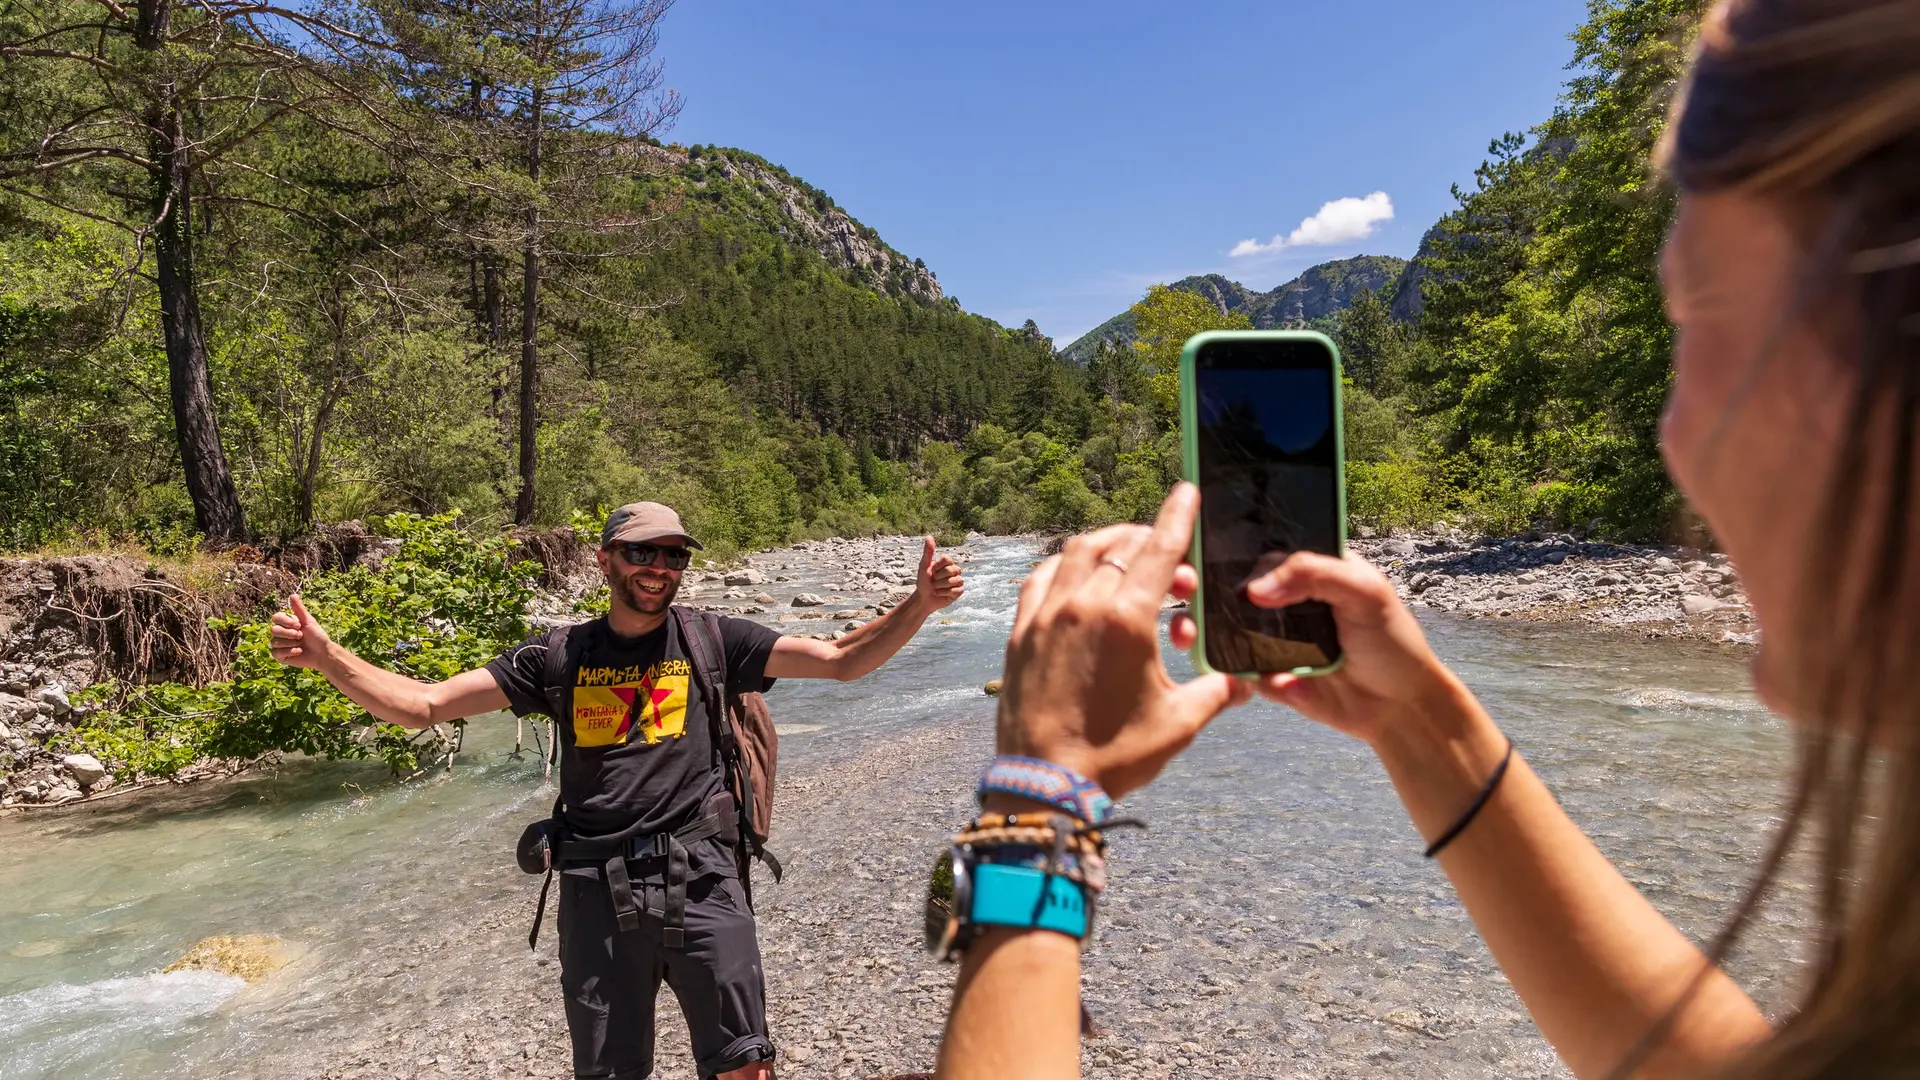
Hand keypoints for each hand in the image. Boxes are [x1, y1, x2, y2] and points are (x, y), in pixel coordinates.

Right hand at [269, 593, 333, 670]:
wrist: (322, 653)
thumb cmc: (317, 636)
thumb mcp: (309, 621)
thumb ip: (299, 609)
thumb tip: (292, 595)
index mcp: (287, 623)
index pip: (276, 617)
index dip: (286, 622)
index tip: (299, 625)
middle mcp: (281, 633)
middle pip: (274, 630)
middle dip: (290, 634)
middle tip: (301, 636)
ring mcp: (279, 644)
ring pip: (275, 642)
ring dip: (291, 643)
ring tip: (300, 644)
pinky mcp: (280, 655)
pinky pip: (276, 652)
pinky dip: (290, 652)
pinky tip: (298, 652)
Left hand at [914, 536, 965, 609]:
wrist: (924, 598)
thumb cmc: (923, 581)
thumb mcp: (923, 566)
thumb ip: (928, 552)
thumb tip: (929, 536)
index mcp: (947, 563)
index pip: (947, 559)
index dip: (937, 567)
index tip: (932, 571)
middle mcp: (955, 570)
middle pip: (951, 570)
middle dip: (938, 578)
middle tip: (933, 582)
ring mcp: (958, 580)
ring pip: (954, 581)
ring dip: (941, 587)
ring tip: (937, 589)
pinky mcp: (960, 591)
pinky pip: (956, 591)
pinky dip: (945, 594)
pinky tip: (942, 594)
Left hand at [996, 483, 1249, 799]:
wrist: (1045, 783)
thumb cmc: (1115, 754)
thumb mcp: (1179, 722)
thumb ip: (1216, 692)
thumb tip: (1246, 683)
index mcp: (1126, 619)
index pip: (1158, 549)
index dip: (1177, 516)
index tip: (1187, 490)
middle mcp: (1082, 605)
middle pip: (1118, 545)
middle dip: (1148, 540)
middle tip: (1170, 561)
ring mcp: (1045, 615)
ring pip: (1076, 553)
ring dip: (1106, 545)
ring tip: (1127, 558)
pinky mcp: (1020, 632)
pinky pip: (1040, 578)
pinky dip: (1064, 567)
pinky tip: (1076, 579)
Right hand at [1173, 551, 1465, 746]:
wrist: (1401, 707)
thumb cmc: (1391, 639)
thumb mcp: (1363, 591)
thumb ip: (1312, 573)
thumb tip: (1254, 589)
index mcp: (1304, 569)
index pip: (1258, 548)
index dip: (1228, 546)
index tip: (1197, 545)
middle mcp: (1282, 601)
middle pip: (1230, 588)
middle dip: (1201, 588)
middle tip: (1182, 589)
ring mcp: (1271, 638)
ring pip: (1224, 630)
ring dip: (1203, 630)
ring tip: (1188, 632)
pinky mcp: (1266, 675)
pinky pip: (1238, 670)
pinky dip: (1231, 670)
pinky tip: (1225, 664)